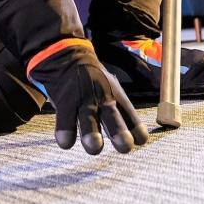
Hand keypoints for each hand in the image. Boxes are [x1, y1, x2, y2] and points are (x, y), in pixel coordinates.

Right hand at [29, 40, 147, 154]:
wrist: (67, 55)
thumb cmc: (92, 79)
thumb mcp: (111, 88)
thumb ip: (120, 111)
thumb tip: (138, 139)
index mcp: (118, 98)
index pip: (133, 119)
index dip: (137, 133)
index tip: (135, 142)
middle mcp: (103, 99)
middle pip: (114, 119)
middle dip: (120, 134)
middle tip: (124, 146)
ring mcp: (83, 100)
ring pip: (89, 120)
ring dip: (92, 135)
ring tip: (94, 147)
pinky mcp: (65, 101)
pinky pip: (65, 119)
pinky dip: (66, 132)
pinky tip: (66, 143)